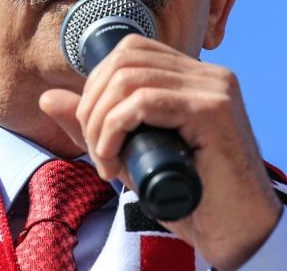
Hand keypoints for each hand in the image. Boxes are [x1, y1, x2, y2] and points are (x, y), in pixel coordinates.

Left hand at [40, 35, 281, 269]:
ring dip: (101, 122)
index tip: (94, 132)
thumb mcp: (132, 155)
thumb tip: (49, 98)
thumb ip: (96, 124)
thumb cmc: (192, 197)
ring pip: (129, 79)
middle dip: (92, 103)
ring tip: (104, 160)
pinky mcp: (213, 109)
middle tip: (94, 150)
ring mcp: (215, 87)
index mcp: (194, 77)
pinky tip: (113, 160)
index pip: (130, 51)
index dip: (97, 84)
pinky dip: (115, 128)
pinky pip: (145, 101)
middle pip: (124, 59)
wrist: (237, 234)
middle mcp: (209, 74)